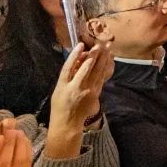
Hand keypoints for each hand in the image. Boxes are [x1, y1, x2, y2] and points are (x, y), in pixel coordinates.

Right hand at [46, 43, 113, 159]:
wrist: (68, 123)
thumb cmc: (60, 105)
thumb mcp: (58, 90)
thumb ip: (67, 76)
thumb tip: (77, 60)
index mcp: (63, 86)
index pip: (68, 67)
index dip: (75, 55)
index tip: (80, 44)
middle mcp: (76, 88)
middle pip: (87, 68)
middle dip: (94, 55)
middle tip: (100, 43)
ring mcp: (87, 91)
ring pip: (97, 72)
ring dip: (103, 59)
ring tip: (107, 48)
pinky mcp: (95, 94)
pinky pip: (101, 78)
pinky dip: (105, 68)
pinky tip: (108, 60)